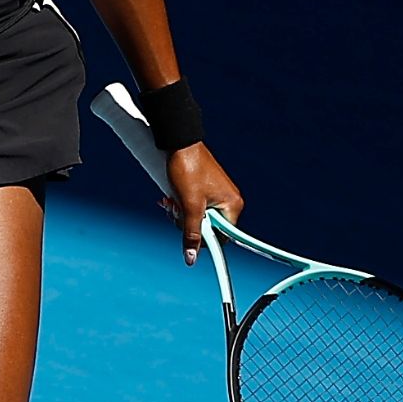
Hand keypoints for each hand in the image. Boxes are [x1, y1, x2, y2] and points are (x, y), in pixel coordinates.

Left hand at [160, 143, 242, 266]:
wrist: (179, 142)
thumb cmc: (188, 169)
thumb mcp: (189, 206)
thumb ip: (191, 233)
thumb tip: (191, 259)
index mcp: (232, 205)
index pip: (222, 238)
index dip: (204, 240)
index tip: (187, 236)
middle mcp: (229, 201)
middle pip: (208, 228)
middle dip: (187, 223)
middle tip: (175, 211)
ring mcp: (217, 194)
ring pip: (198, 217)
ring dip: (181, 214)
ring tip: (171, 201)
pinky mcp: (206, 189)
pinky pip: (195, 206)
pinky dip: (182, 205)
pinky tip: (171, 198)